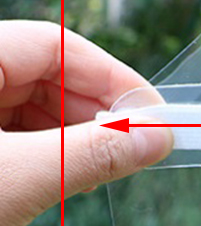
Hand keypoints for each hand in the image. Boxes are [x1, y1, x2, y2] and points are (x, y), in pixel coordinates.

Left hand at [0, 20, 172, 225]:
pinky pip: (13, 133)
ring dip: (74, 137)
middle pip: (45, 74)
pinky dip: (47, 154)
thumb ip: (91, 154)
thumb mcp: (17, 180)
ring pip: (31, 106)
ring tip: (99, 170)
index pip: (53, 45)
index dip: (110, 77)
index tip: (154, 116)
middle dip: (95, 112)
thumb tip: (161, 138)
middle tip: (136, 148)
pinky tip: (64, 178)